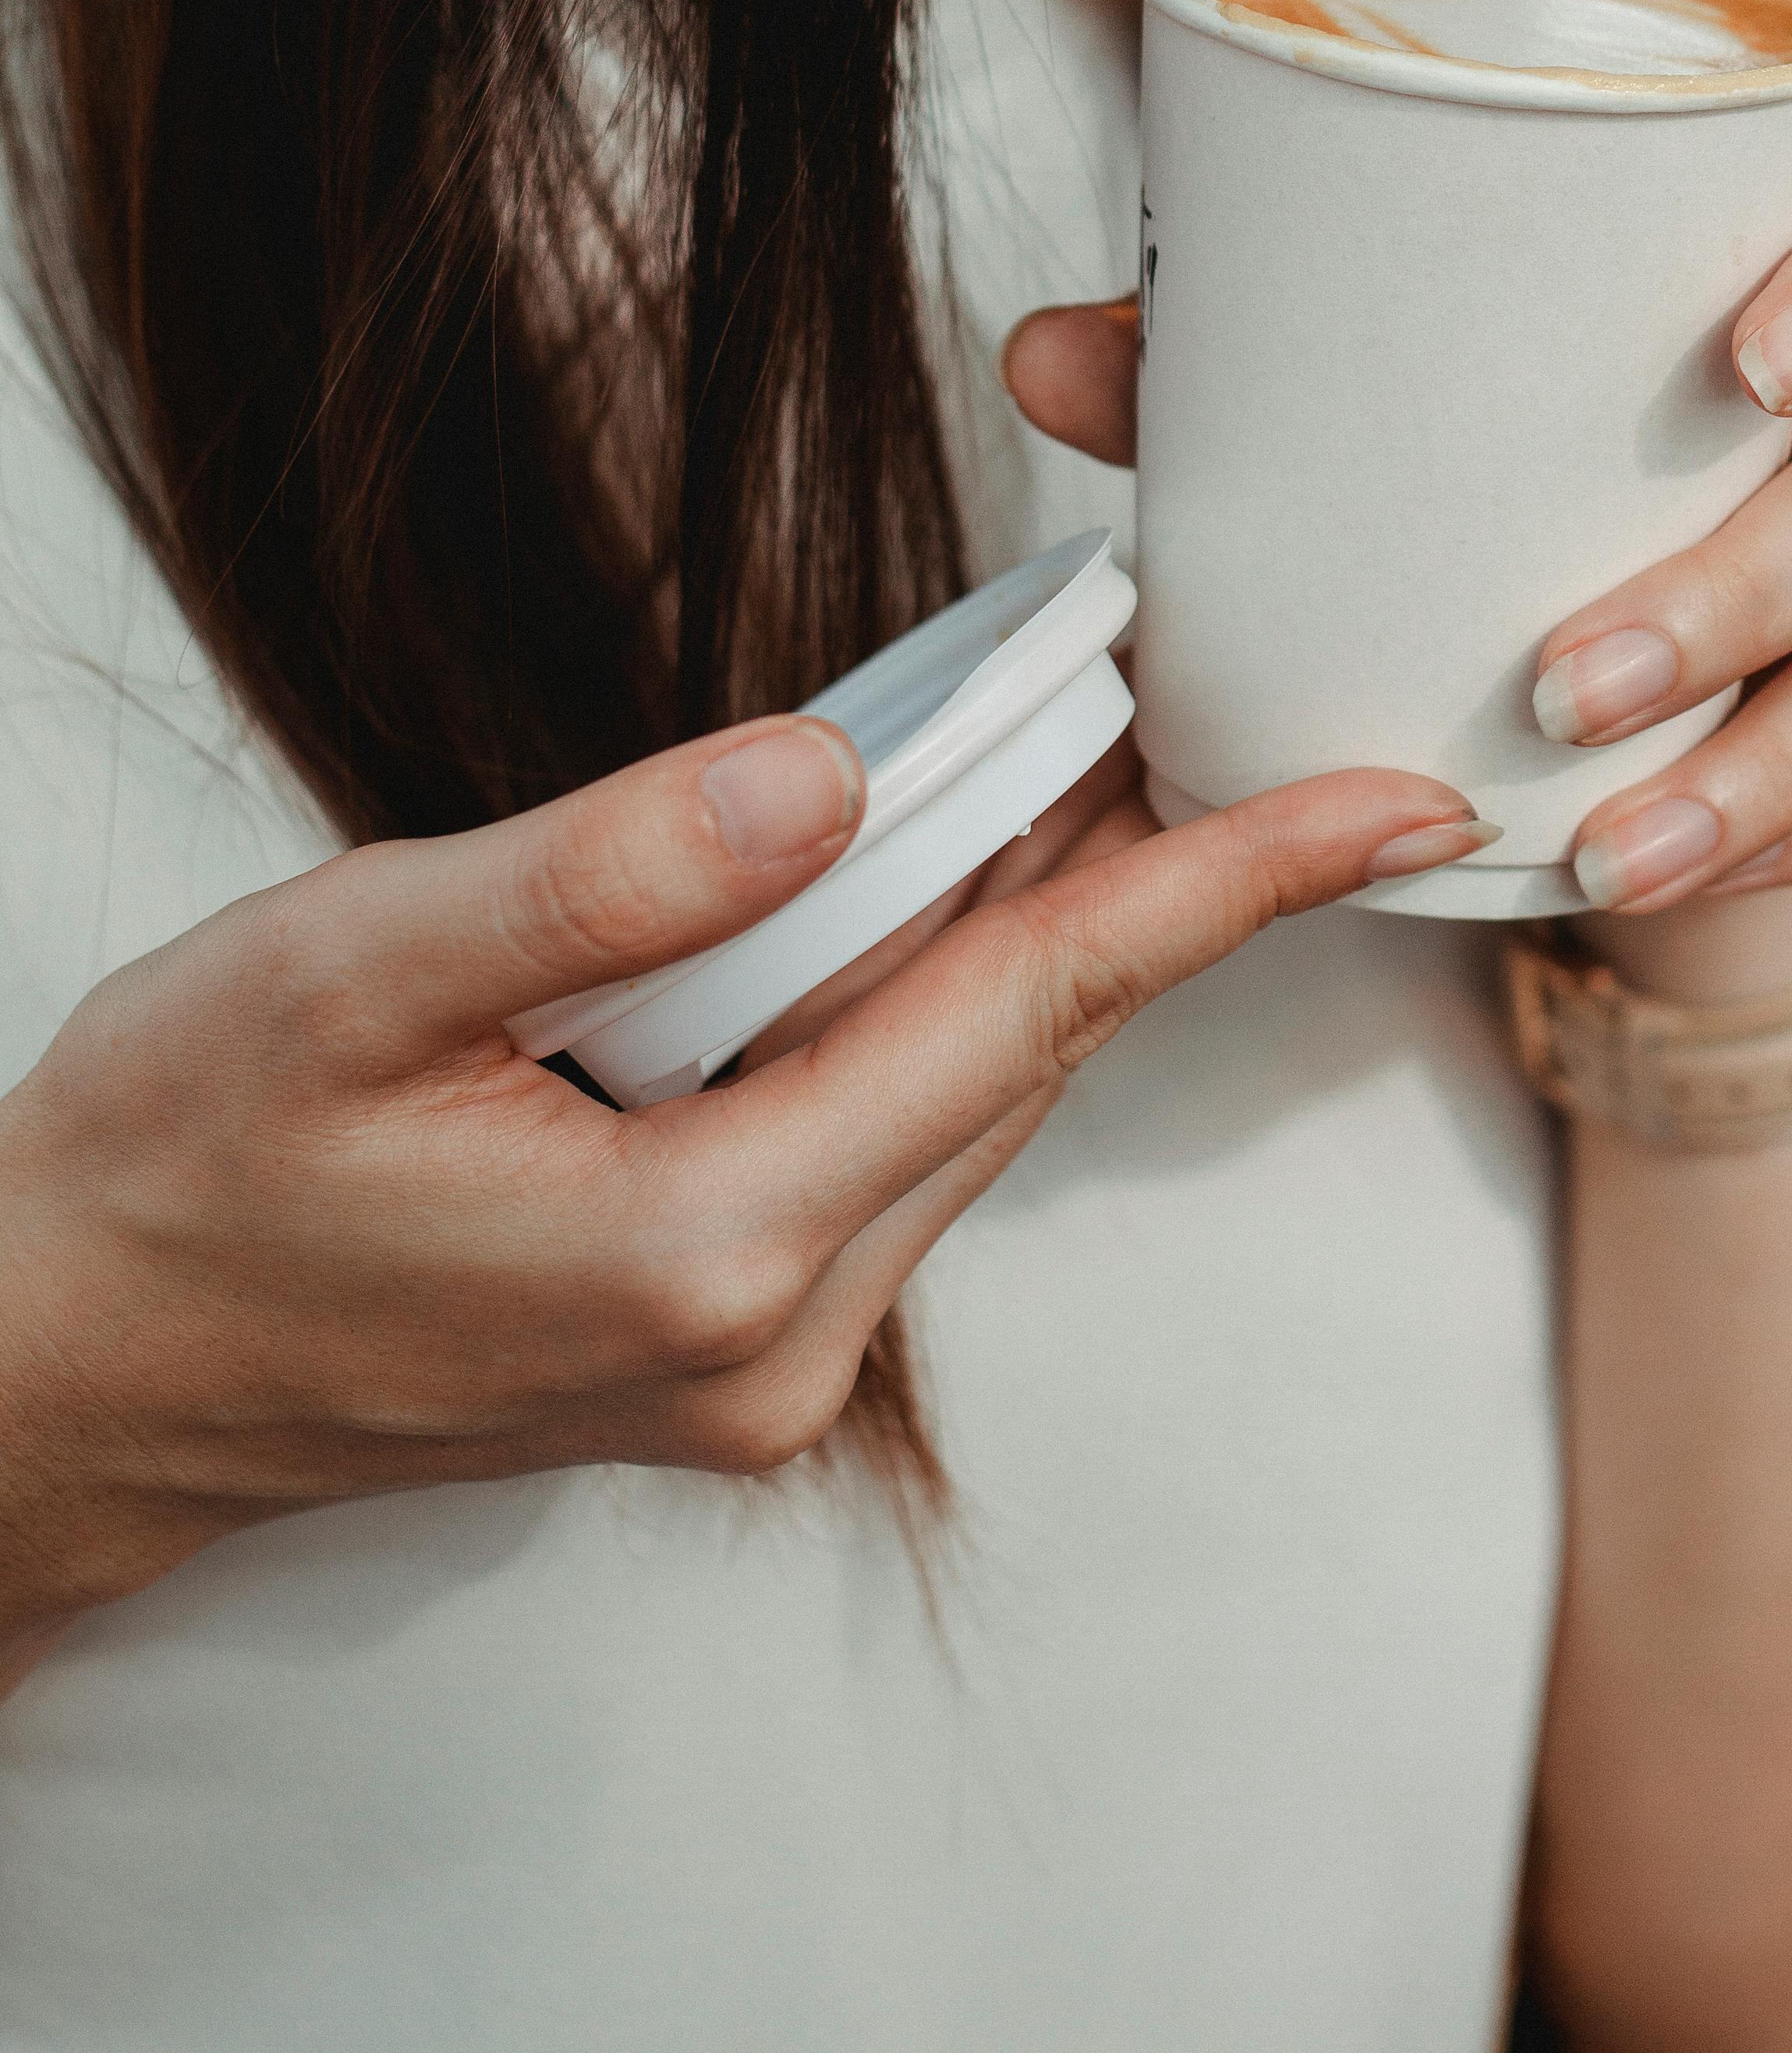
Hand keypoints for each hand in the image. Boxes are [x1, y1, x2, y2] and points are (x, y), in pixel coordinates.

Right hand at [0, 708, 1478, 1680]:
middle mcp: (774, 1336)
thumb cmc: (181, 1162)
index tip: (1399, 807)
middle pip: (1021, 1049)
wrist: (69, 1367)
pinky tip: (935, 869)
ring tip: (1103, 737)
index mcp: (704, 1252)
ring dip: (1032, 920)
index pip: (1030, 1015)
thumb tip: (835, 767)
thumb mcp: (355, 974)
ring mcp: (757, 1359)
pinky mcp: (723, 1335)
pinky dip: (933, 992)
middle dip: (1143, 866)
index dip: (1228, 887)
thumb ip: (606, 875)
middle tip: (1243, 685)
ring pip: (964, 1089)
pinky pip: (888, 1126)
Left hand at [1007, 136, 1791, 921]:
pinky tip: (1701, 867)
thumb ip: (1255, 371)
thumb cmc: (1559, 466)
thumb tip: (1042, 355)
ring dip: (1784, 757)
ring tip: (1619, 850)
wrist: (1721, 634)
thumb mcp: (1428, 409)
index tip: (1741, 366)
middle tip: (1570, 688)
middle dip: (1754, 590)